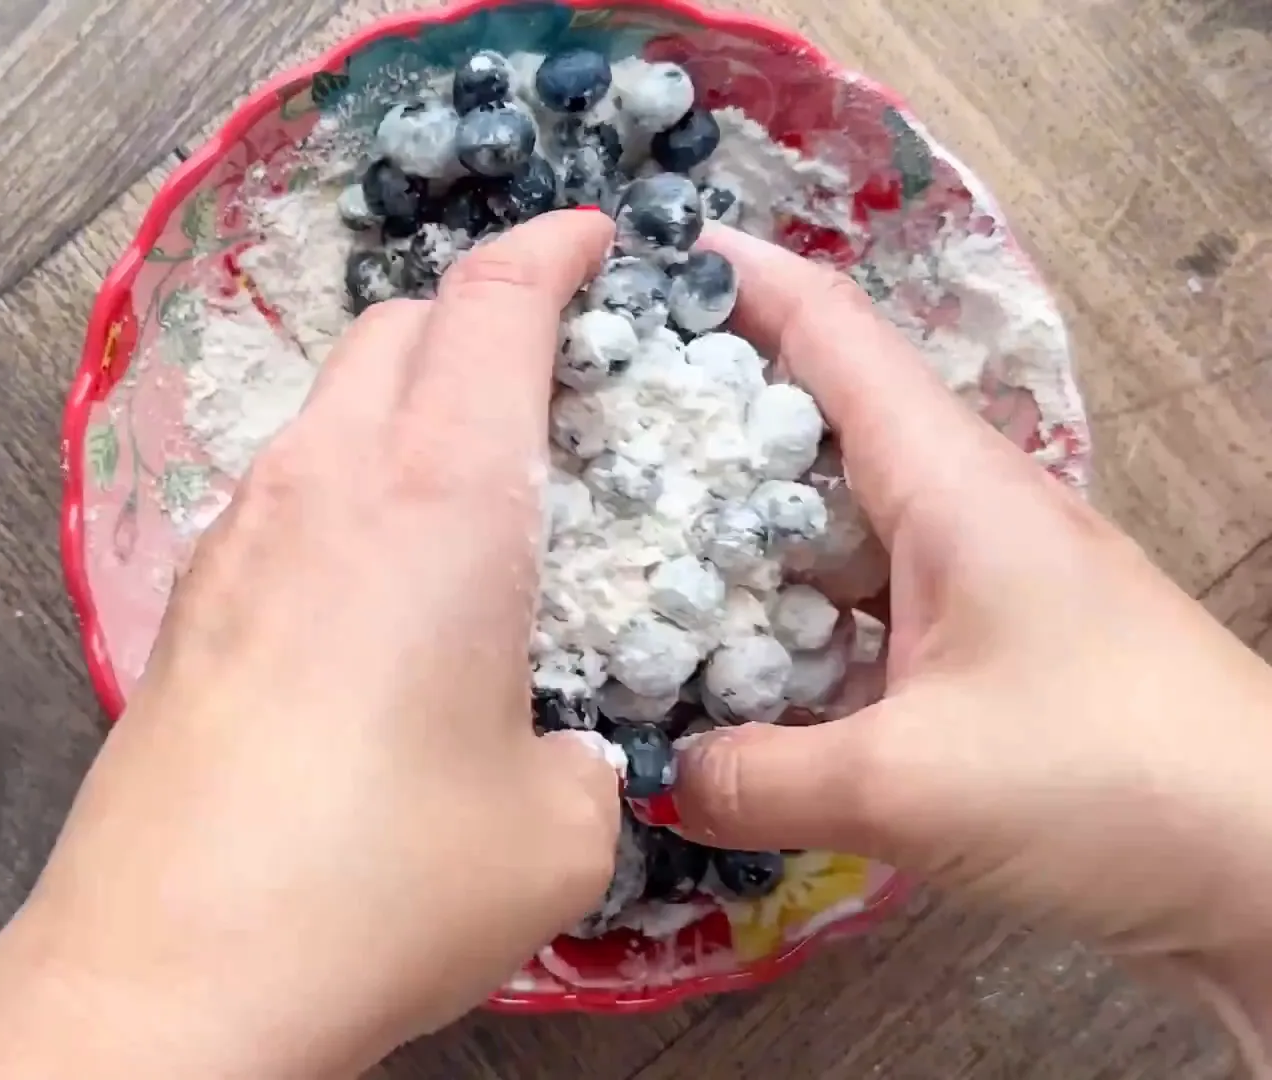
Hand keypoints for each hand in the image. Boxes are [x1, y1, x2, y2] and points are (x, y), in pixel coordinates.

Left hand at [0, 211, 623, 1079]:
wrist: (169, 970)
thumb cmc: (383, 884)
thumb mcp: (557, 836)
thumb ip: (586, 765)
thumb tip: (563, 759)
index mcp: (440, 498)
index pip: (492, 305)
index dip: (550, 249)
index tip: (592, 239)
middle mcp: (325, 486)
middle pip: (394, 331)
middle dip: (473, 319)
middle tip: (541, 373)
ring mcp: (235, 540)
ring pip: (323, 411)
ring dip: (396, 410)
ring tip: (457, 487)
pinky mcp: (182, 607)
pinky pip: (276, 498)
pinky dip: (337, 493)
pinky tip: (365, 588)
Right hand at [673, 225, 1271, 1059]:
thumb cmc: (1106, 780)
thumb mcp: (904, 787)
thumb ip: (755, 779)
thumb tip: (652, 776)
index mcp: (951, 483)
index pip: (832, 330)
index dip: (737, 277)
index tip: (636, 251)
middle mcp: (965, 506)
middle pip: (819, 418)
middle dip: (708, 402)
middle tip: (588, 412)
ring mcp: (984, 576)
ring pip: (837, 518)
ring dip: (743, 520)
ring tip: (627, 529)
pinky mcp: (997, 645)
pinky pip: (865, 600)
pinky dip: (791, 609)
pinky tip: (727, 655)